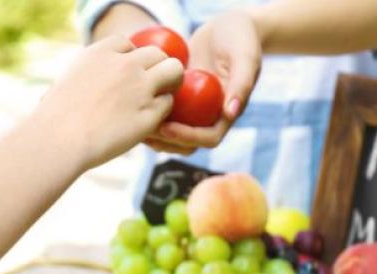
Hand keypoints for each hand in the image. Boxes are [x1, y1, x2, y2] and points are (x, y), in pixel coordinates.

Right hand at [32, 35, 182, 169]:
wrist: (60, 140)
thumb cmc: (55, 118)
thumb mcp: (67, 81)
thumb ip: (87, 74)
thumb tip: (87, 80)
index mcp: (102, 53)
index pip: (128, 44)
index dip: (130, 59)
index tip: (125, 75)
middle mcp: (125, 65)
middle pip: (157, 53)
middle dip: (157, 68)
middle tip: (152, 86)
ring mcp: (140, 88)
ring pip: (174, 71)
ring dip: (170, 84)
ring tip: (159, 99)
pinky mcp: (149, 114)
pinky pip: (167, 104)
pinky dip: (161, 112)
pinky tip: (149, 122)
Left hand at [146, 10, 261, 153]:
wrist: (226, 25)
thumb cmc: (240, 38)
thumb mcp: (245, 57)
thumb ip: (242, 83)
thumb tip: (230, 113)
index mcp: (226, 113)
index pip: (208, 139)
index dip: (187, 138)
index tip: (167, 128)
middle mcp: (209, 116)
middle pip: (187, 143)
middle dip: (166, 142)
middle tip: (145, 131)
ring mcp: (192, 109)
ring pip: (171, 133)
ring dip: (154, 134)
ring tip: (133, 122)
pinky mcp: (179, 97)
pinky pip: (162, 112)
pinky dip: (148, 112)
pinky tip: (131, 104)